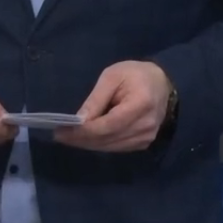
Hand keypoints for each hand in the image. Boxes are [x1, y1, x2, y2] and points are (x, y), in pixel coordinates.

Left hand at [54, 61, 171, 151]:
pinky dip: (100, 144)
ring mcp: (147, 138)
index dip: (83, 131)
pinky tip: (86, 139)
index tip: (62, 130)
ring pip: (111, 147)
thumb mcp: (113, 76)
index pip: (107, 126)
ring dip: (88, 144)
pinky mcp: (144, 143)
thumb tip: (79, 120)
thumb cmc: (135, 74)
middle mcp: (145, 126)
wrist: (163, 83)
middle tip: (59, 136)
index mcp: (139, 104)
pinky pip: (118, 147)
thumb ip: (97, 99)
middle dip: (81, 139)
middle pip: (107, 140)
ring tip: (69, 138)